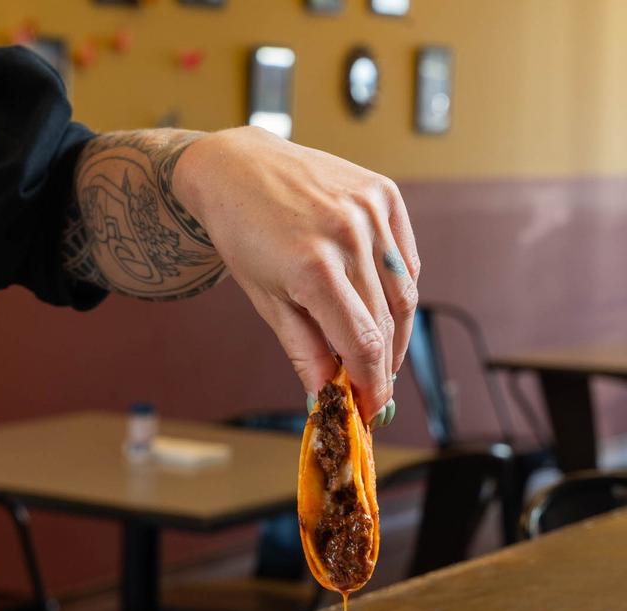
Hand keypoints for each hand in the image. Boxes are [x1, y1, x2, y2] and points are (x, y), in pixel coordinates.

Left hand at [173, 126, 419, 423]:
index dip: (372, 384)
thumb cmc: (243, 235)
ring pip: (404, 292)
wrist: (236, 168)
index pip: (362, 344)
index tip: (371, 410)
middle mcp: (349, 235)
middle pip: (385, 323)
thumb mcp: (266, 300)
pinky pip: (406, 257)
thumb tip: (323, 395)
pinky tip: (383, 309)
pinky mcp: (383, 193)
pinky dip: (400, 289)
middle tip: (375, 390)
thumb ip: (302, 350)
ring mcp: (370, 210)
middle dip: (382, 366)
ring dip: (396, 333)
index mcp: (313, 267)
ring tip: (379, 356)